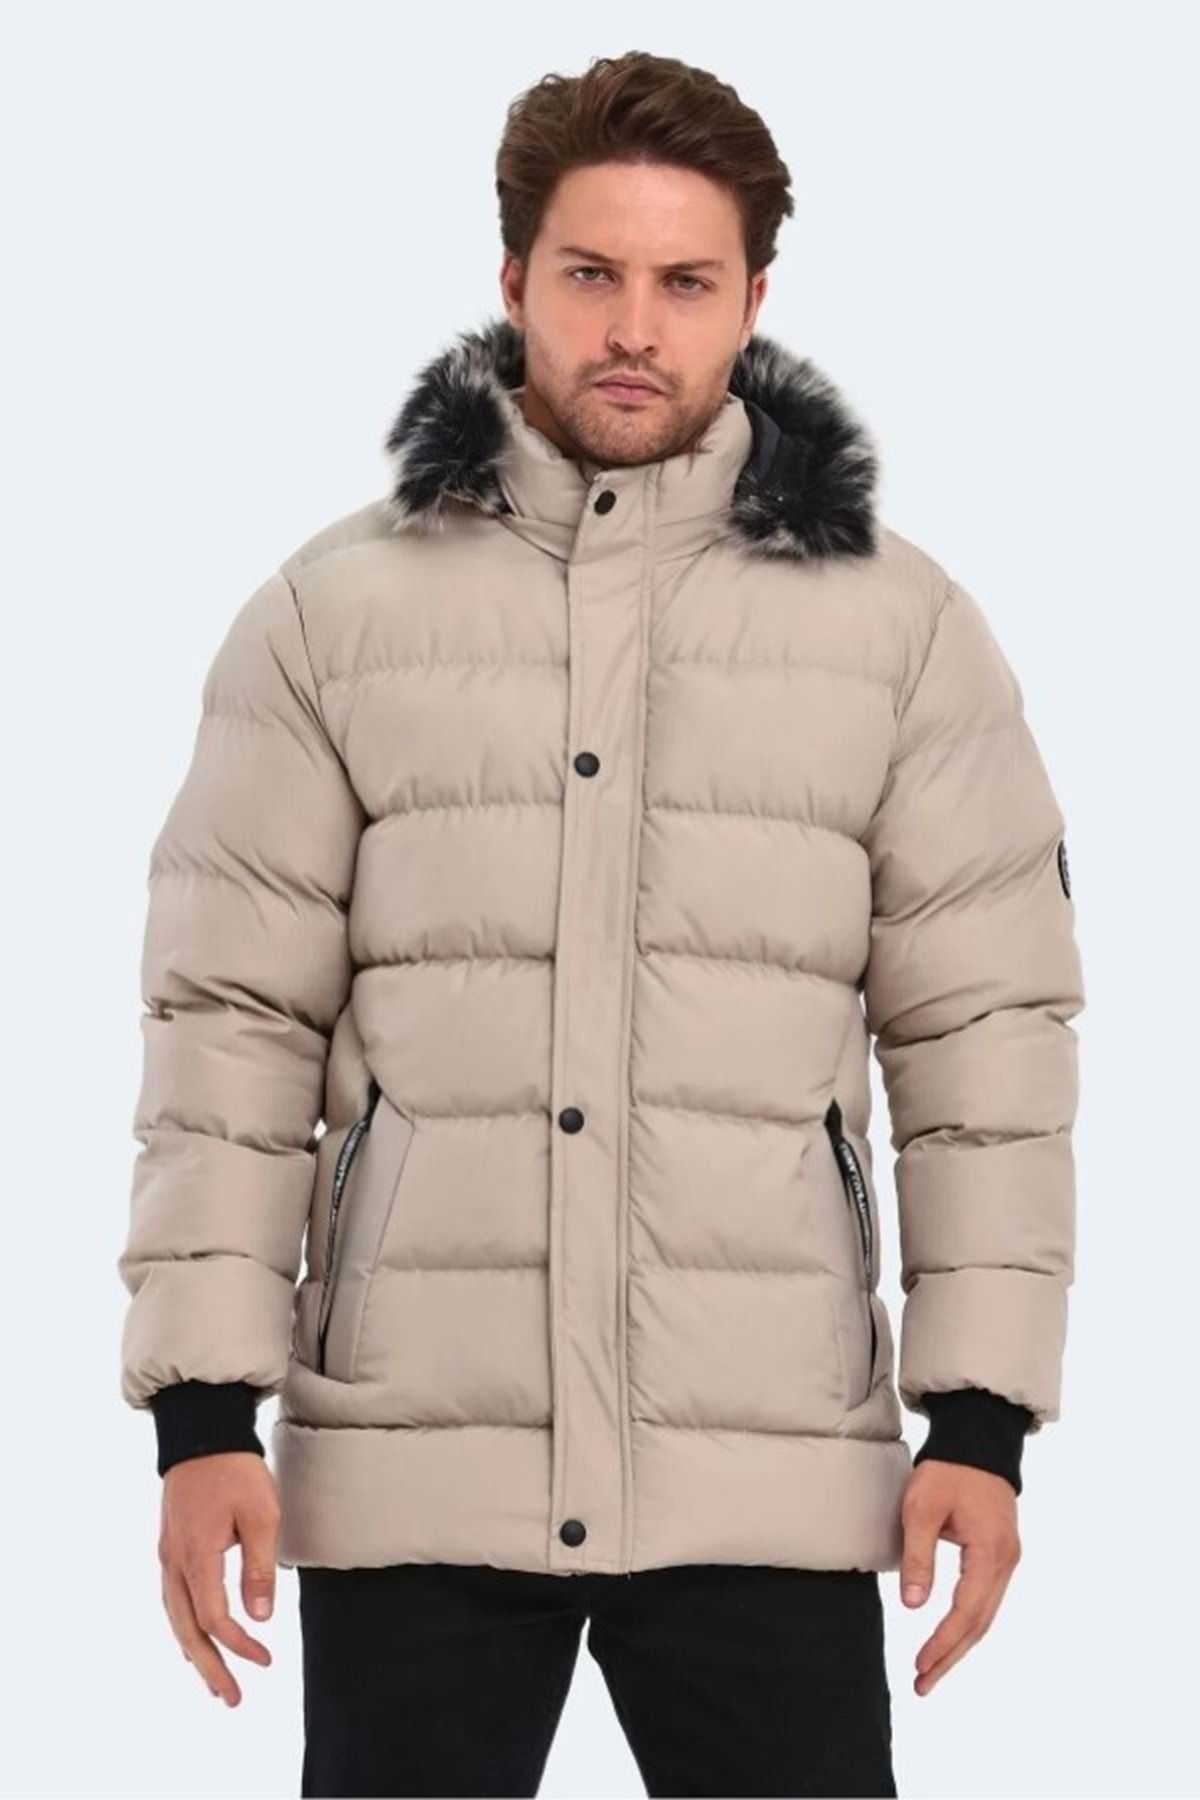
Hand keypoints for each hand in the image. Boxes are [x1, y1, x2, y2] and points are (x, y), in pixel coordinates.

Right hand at [158, 1451, 280, 1707]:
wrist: (202, 1431)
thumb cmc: (235, 1470)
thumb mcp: (261, 1514)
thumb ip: (258, 1567)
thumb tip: (259, 1618)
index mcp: (196, 1557)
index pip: (214, 1618)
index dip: (238, 1646)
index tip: (265, 1660)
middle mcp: (174, 1562)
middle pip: (186, 1629)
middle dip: (209, 1667)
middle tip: (231, 1699)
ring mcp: (168, 1555)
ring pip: (175, 1617)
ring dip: (194, 1652)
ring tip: (212, 1682)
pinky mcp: (170, 1546)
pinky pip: (173, 1599)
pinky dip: (185, 1626)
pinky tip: (196, 1638)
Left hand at [899, 1459, 1021, 1695]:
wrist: (977, 1440)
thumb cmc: (948, 1470)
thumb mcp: (922, 1507)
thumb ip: (918, 1556)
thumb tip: (912, 1605)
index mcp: (989, 1552)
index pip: (967, 1611)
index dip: (943, 1642)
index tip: (920, 1666)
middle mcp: (1006, 1562)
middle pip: (980, 1623)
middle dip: (950, 1656)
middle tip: (922, 1685)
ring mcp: (1007, 1559)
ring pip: (985, 1615)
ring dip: (959, 1644)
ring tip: (931, 1671)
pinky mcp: (1000, 1554)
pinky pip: (986, 1599)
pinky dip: (968, 1623)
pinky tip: (951, 1638)